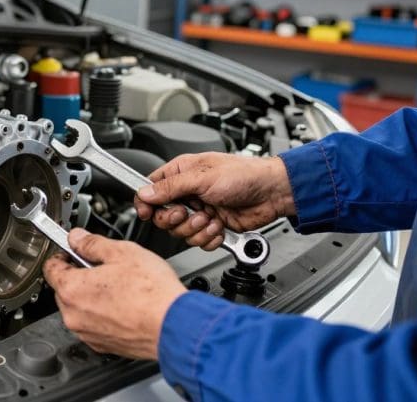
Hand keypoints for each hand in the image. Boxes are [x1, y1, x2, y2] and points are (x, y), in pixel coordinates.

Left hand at [43, 228, 186, 359]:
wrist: (174, 326)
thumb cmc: (152, 292)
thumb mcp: (122, 252)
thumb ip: (92, 243)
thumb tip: (77, 237)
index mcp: (72, 290)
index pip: (50, 268)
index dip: (62, 254)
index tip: (72, 249)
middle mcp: (74, 316)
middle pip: (65, 289)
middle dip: (80, 275)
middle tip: (104, 266)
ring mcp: (88, 333)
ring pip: (80, 308)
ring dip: (92, 296)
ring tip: (120, 286)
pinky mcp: (103, 345)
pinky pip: (94, 325)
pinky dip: (104, 314)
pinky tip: (125, 304)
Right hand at [133, 153, 295, 250]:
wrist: (271, 193)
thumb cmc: (243, 175)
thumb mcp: (202, 177)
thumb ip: (171, 187)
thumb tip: (145, 193)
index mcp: (181, 174)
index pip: (151, 189)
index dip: (146, 203)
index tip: (147, 212)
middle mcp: (188, 193)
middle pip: (163, 217)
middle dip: (177, 220)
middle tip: (189, 212)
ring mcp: (200, 211)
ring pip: (181, 233)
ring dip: (197, 229)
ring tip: (212, 217)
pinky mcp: (212, 227)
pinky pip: (199, 241)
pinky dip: (210, 237)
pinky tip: (220, 225)